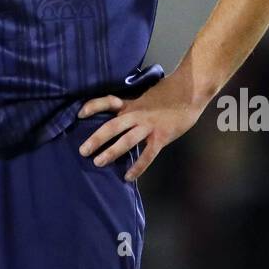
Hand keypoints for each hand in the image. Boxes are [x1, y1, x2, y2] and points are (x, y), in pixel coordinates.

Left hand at [76, 76, 205, 181]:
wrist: (189, 92)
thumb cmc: (168, 93)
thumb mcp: (146, 96)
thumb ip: (133, 107)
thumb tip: (121, 115)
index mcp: (132, 104)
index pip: (108, 101)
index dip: (93, 106)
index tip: (79, 114)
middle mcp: (136, 114)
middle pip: (112, 126)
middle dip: (96, 139)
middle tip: (83, 150)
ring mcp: (148, 126)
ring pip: (126, 141)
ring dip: (111, 152)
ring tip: (98, 162)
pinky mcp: (161, 137)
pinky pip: (147, 155)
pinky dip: (137, 167)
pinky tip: (128, 177)